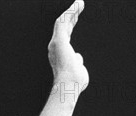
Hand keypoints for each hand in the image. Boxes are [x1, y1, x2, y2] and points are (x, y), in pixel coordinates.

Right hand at [35, 1, 87, 115]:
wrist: (69, 86)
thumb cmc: (74, 83)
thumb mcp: (78, 70)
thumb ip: (77, 61)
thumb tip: (78, 56)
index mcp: (60, 53)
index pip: (66, 35)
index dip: (71, 24)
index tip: (76, 17)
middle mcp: (55, 47)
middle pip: (64, 27)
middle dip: (72, 15)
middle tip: (79, 5)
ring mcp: (56, 43)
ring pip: (63, 22)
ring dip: (72, 11)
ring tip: (80, 3)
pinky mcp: (59, 40)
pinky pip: (64, 22)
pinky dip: (70, 12)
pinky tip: (77, 5)